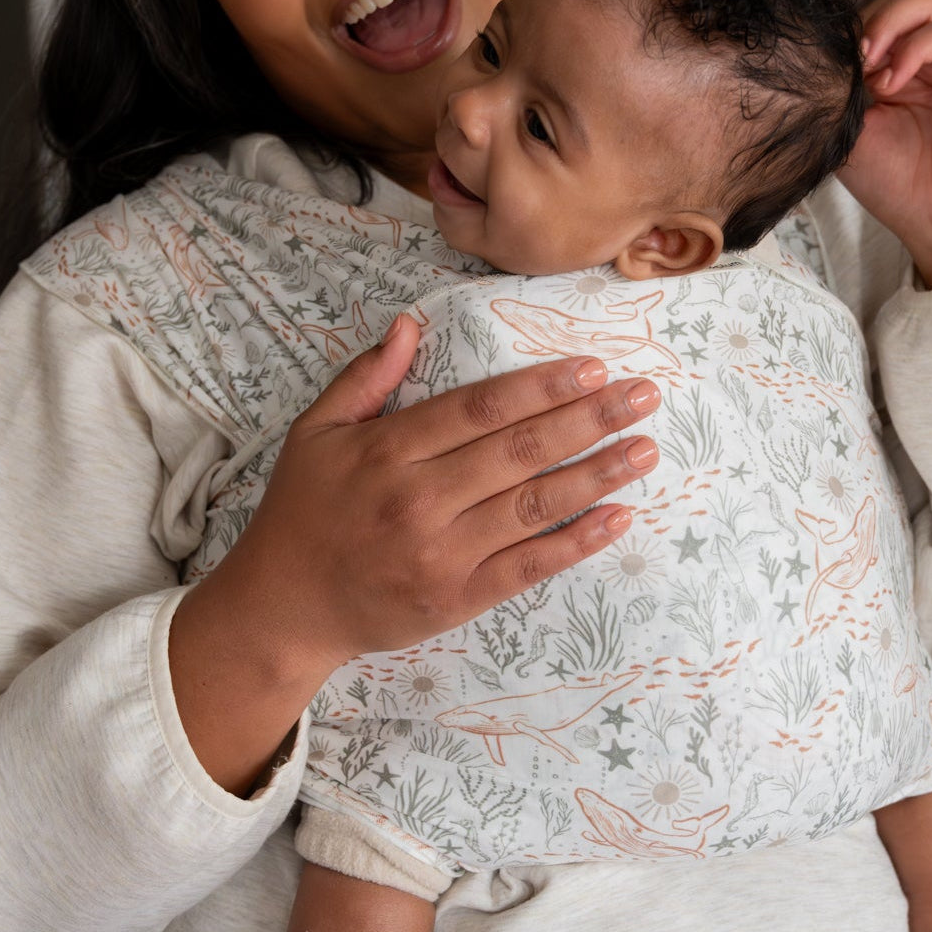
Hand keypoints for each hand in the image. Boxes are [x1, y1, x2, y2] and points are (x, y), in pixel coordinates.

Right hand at [170, 315, 659, 791]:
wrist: (284, 607)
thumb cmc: (302, 512)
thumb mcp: (313, 432)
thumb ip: (364, 378)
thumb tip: (410, 324)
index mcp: (389, 450)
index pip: (481, 408)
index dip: (542, 387)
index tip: (593, 368)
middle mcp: (420, 498)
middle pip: (520, 450)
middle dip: (590, 420)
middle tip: (645, 396)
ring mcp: (442, 553)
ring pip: (534, 504)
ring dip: (598, 474)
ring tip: (646, 449)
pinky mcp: (457, 597)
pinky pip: (528, 566)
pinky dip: (577, 542)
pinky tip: (618, 517)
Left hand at [838, 0, 931, 287]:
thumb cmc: (897, 186)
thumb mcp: (851, 131)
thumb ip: (843, 88)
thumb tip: (827, 50)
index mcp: (901, 71)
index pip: (877, 19)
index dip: (852, 33)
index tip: (830, 66)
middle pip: (903, 2)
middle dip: (870, 22)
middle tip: (852, 60)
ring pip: (929, 3)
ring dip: (890, 27)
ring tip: (871, 69)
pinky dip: (917, 46)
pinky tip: (894, 80)